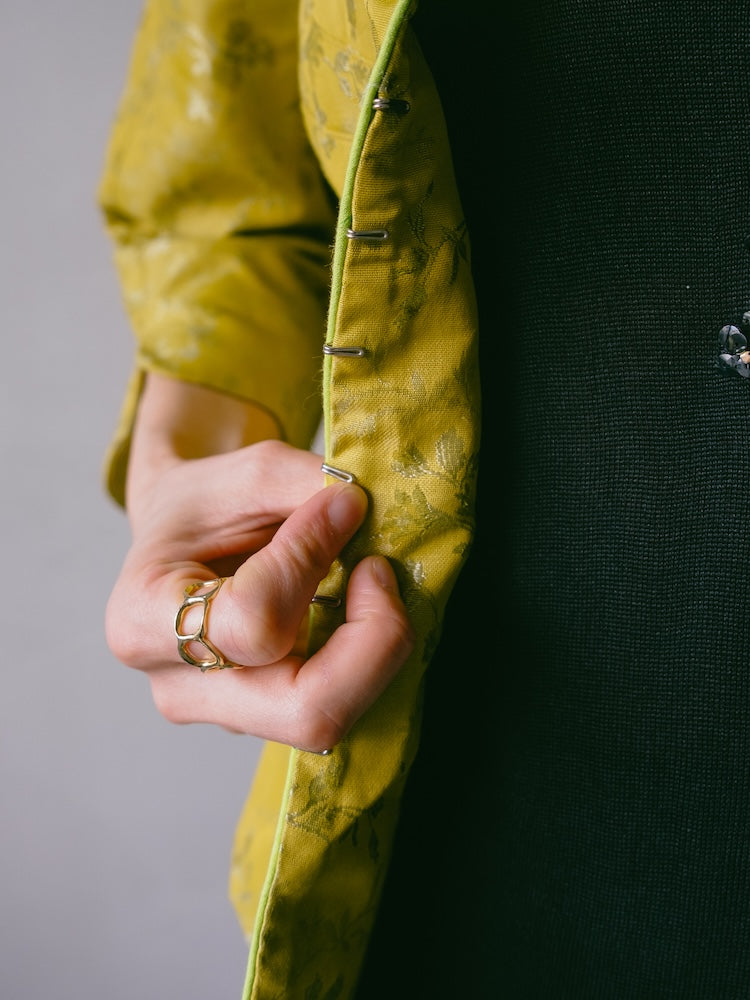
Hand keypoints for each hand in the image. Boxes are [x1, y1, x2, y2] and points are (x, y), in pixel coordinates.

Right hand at [106, 440, 413, 751]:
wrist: (184, 539)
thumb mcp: (247, 473)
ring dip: (375, 648)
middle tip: (379, 569)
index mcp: (145, 622)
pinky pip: (340, 706)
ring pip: (332, 719)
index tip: (341, 509)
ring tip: (368, 581)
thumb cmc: (204, 505)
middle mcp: (181, 690)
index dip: (311, 564)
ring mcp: (228, 716)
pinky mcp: (270, 719)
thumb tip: (358, 511)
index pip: (254, 624)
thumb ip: (304, 485)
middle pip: (306, 712)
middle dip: (374, 642)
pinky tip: (359, 610)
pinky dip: (369, 658)